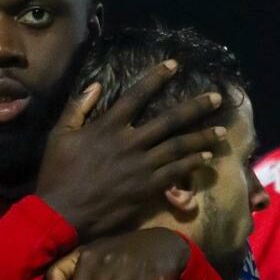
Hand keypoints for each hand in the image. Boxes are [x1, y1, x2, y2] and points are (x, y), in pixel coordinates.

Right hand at [35, 60, 224, 240]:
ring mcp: (140, 167)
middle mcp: (129, 143)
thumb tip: (96, 85)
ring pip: (178, 147)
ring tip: (222, 130)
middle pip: (169, 120)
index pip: (136, 95)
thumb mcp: (59, 136)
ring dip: (202, 137)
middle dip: (195, 108)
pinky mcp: (146, 188)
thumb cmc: (57, 174)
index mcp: (107, 127)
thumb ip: (77, 108)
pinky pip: (175, 172)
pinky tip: (206, 158)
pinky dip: (191, 164)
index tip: (174, 65)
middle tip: (216, 98)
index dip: (156, 78)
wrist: (62, 213)